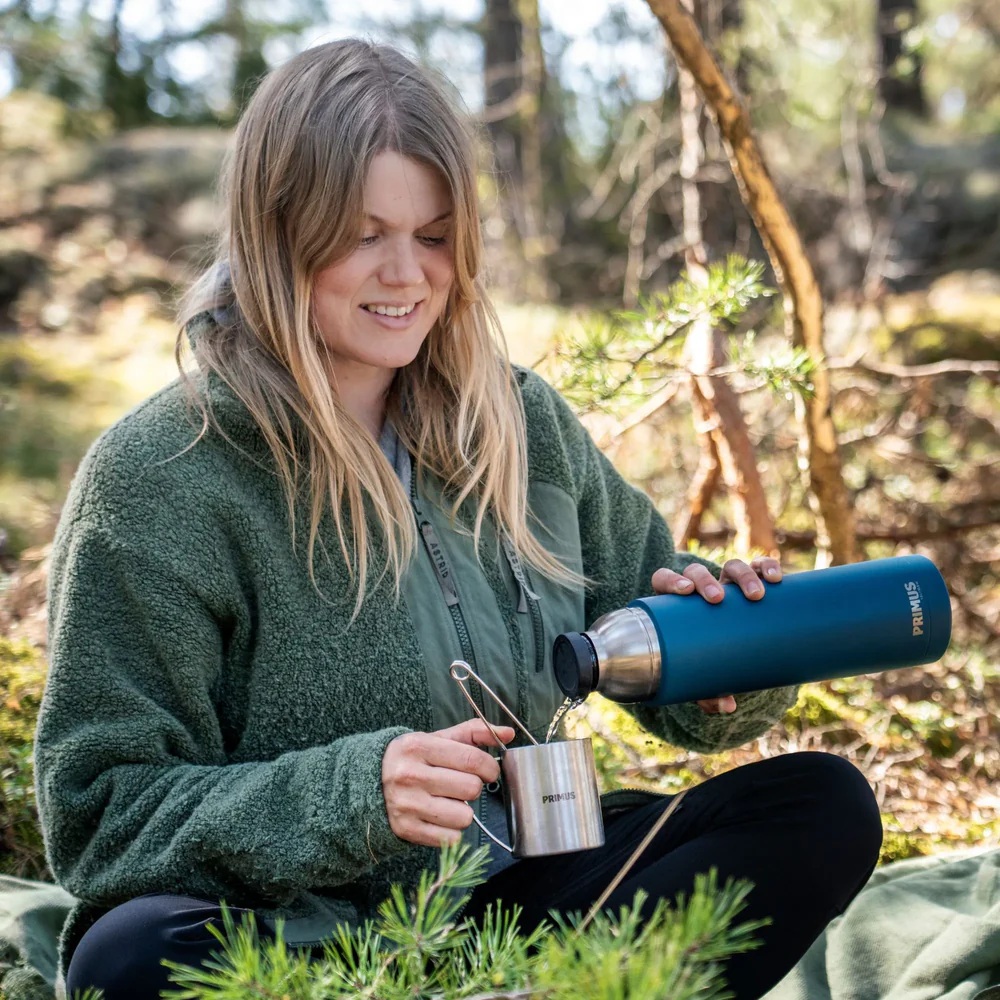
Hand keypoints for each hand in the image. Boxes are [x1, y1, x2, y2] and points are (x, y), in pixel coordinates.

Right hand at [382, 719, 513, 846]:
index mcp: (418, 747)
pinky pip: (451, 838)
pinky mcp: (406, 829)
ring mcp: (407, 804)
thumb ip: (473, 732)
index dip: (490, 768)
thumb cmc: (414, 758)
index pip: (472, 760)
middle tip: (464, 785)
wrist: (370, 782)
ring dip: (465, 811)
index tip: (490, 771)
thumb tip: (508, 734)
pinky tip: (441, 816)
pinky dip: (452, 829)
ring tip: (450, 801)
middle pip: (471, 788)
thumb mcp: (438, 739)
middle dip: (475, 787)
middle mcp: (410, 775)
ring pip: (464, 817)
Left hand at [650, 557, 782, 715]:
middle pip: (697, 572)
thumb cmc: (703, 663)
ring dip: (743, 575)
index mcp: (675, 604)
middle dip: (707, 581)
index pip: (664, 580)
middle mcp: (700, 590)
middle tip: (718, 599)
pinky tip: (776, 577)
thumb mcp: (700, 676)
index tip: (684, 591)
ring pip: (730, 567)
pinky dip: (766, 567)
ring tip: (756, 595)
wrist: (721, 652)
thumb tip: (727, 707)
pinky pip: (757, 568)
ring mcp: (725, 584)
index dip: (671, 580)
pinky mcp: (749, 584)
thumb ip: (707, 692)